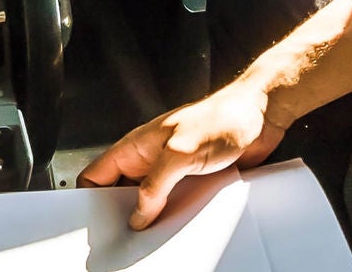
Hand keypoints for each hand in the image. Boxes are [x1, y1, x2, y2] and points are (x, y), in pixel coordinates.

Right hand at [78, 81, 288, 228]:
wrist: (261, 115)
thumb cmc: (222, 119)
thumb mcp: (180, 153)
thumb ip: (155, 184)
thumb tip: (138, 213)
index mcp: (136, 145)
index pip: (96, 173)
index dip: (90, 197)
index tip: (98, 221)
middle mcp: (149, 158)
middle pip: (121, 192)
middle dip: (123, 214)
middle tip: (130, 235)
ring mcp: (170, 169)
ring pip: (150, 201)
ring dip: (153, 217)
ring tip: (158, 234)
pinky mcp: (192, 179)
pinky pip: (175, 203)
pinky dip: (176, 216)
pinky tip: (183, 225)